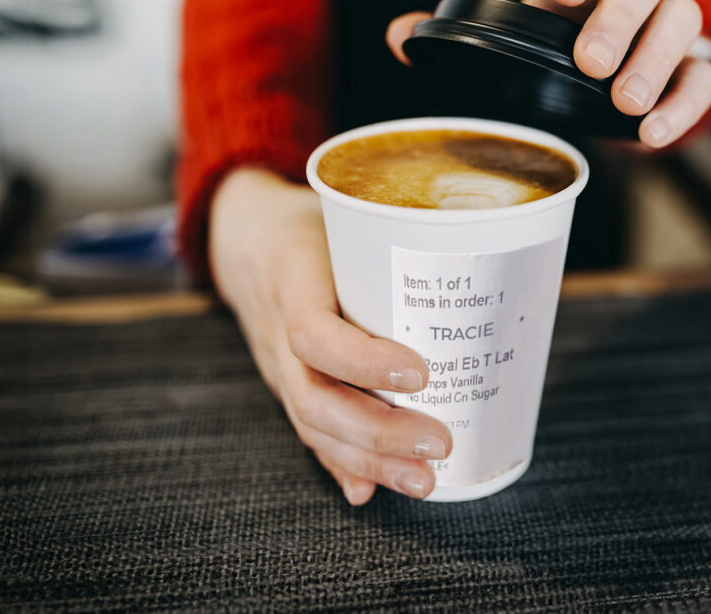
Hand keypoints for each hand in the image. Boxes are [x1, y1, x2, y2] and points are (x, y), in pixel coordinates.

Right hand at [209, 168, 452, 504]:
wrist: (243, 238)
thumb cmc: (310, 224)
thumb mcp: (341, 217)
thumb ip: (389, 241)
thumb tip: (466, 261)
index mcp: (292, 281)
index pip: (314, 333)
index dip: (363, 360)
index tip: (420, 372)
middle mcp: (277, 333)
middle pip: (316, 398)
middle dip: (379, 433)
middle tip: (440, 443)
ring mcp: (278, 366)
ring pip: (313, 425)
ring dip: (370, 461)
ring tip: (424, 481)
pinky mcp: (288, 384)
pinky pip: (310, 431)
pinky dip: (340, 465)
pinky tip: (369, 493)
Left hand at [386, 0, 710, 148]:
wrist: (593, 90)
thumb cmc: (547, 58)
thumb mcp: (502, 46)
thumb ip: (456, 41)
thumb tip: (400, 37)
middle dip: (619, 18)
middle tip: (592, 63)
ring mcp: (661, 27)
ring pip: (682, 18)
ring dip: (656, 58)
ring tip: (626, 102)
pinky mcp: (687, 70)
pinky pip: (703, 76)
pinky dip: (685, 103)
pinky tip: (653, 132)